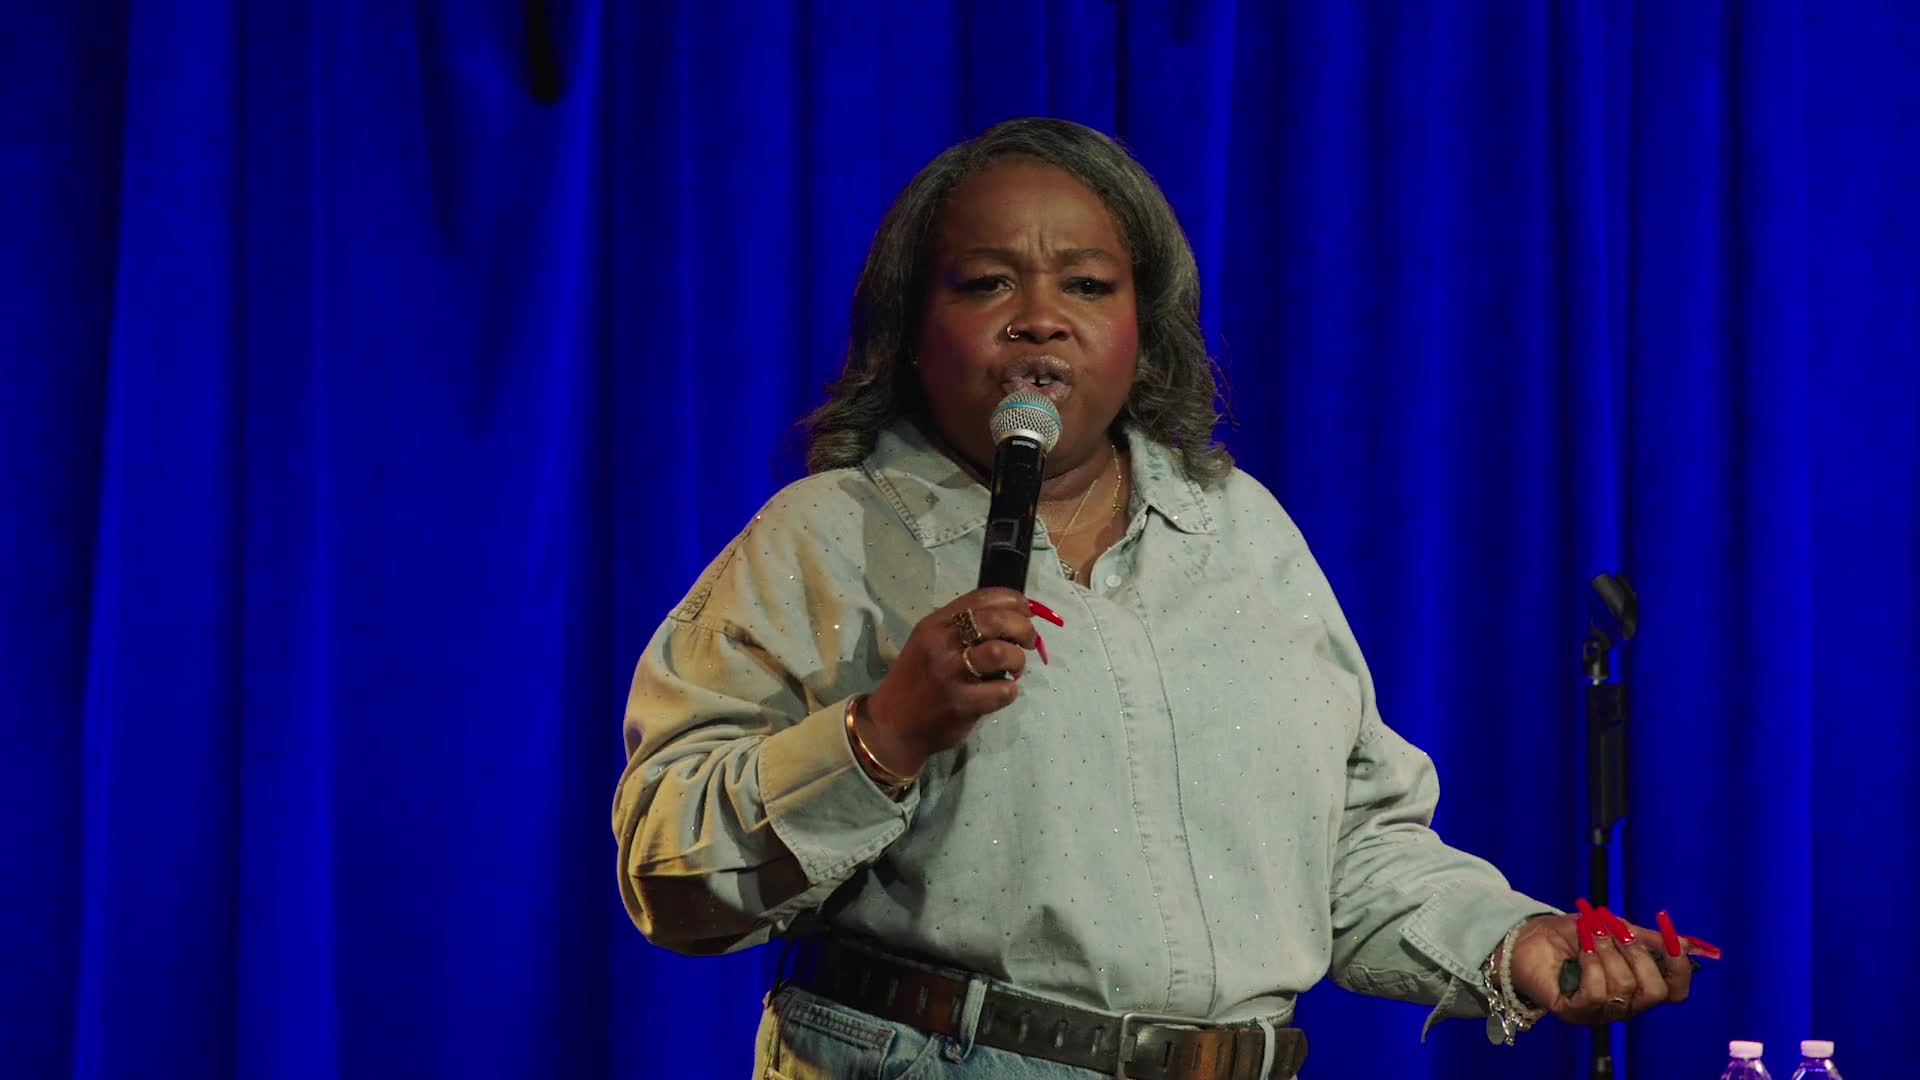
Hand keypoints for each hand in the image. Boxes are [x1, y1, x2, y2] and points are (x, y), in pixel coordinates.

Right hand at [862, 588, 1037, 773]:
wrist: (891, 726)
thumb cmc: (917, 681)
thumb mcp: (929, 643)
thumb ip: (961, 628)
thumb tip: (1010, 618)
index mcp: (934, 625)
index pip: (981, 598)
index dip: (1012, 600)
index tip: (1026, 610)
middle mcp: (940, 644)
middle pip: (995, 620)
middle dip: (1023, 628)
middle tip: (1028, 640)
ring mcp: (950, 674)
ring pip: (1000, 652)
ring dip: (1018, 659)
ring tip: (1015, 668)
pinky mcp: (961, 704)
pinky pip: (1002, 691)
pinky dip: (1010, 690)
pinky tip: (1003, 692)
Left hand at [1503, 905, 1696, 1024]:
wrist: (1527, 935)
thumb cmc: (1573, 935)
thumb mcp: (1616, 929)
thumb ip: (1649, 939)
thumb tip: (1688, 943)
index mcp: (1639, 986)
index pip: (1675, 992)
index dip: (1680, 968)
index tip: (1673, 940)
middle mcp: (1624, 1005)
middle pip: (1654, 993)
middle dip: (1638, 956)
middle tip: (1618, 931)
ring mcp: (1599, 1012)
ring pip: (1623, 988)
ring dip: (1607, 952)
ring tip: (1591, 934)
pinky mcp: (1573, 1013)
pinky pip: (1595, 994)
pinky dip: (1591, 965)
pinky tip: (1581, 951)